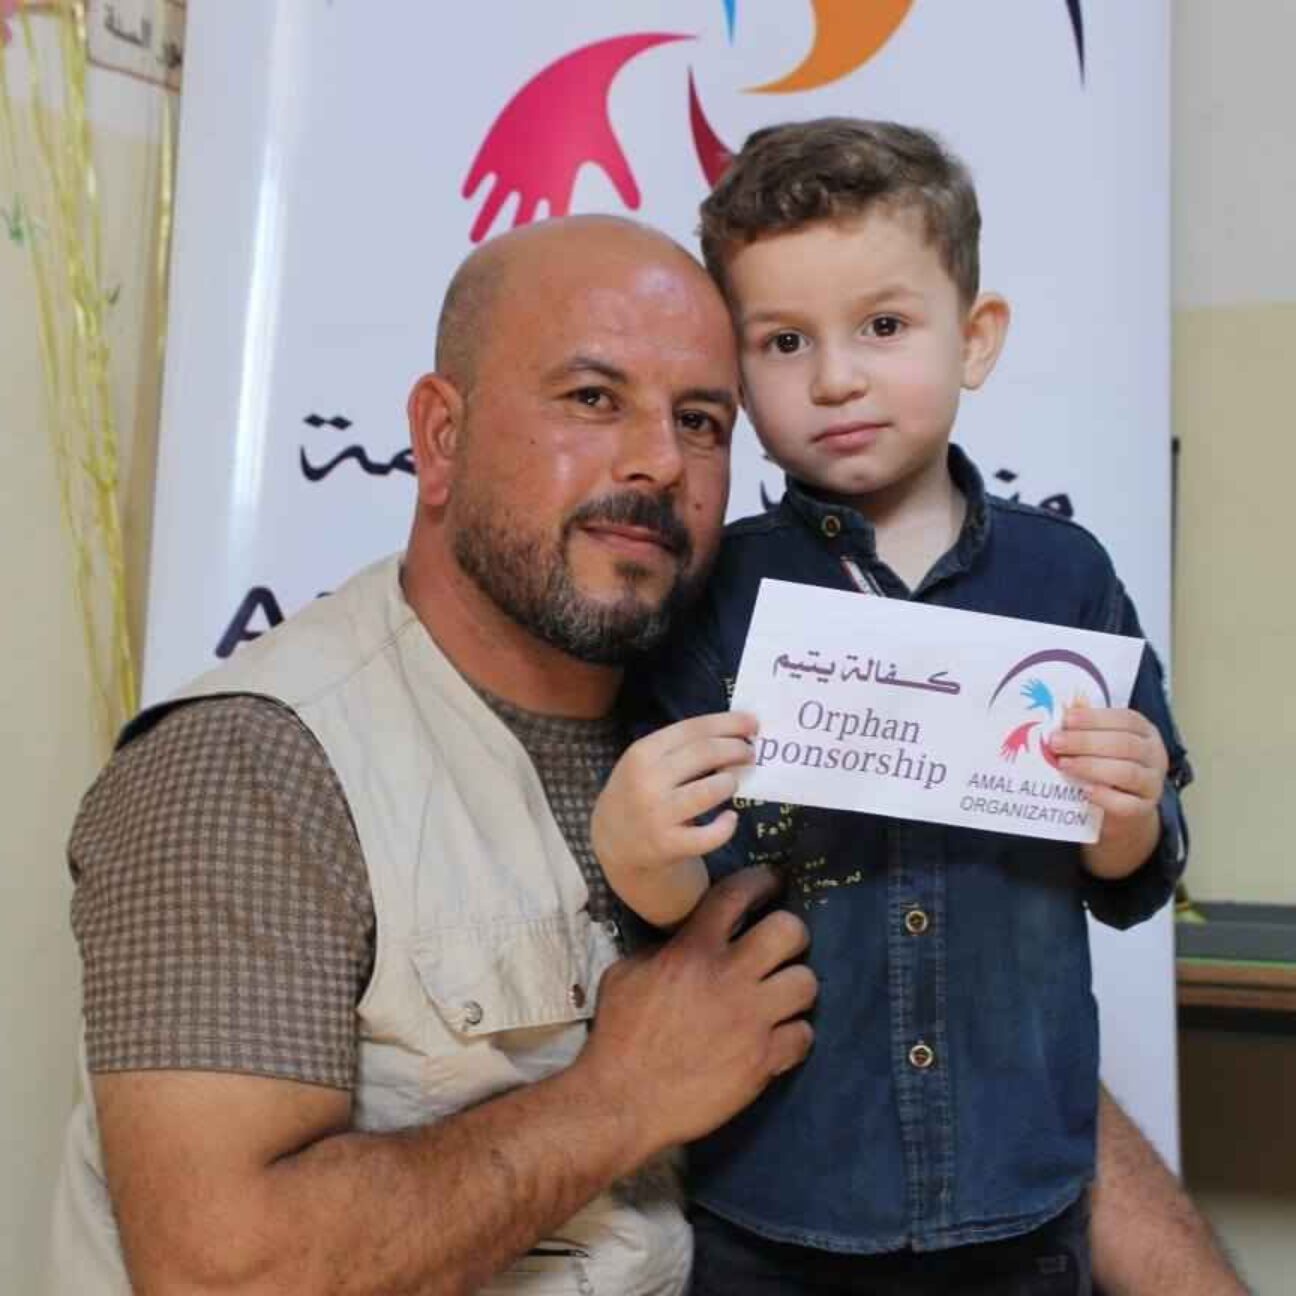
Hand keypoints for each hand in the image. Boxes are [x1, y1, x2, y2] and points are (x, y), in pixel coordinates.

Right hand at [579, 866, 816, 1155]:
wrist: (623, 1100)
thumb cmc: (619, 1034)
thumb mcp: (627, 973)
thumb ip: (662, 949)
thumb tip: (686, 939)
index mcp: (693, 950)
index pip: (737, 894)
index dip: (761, 881)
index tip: (772, 882)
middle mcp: (730, 977)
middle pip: (789, 931)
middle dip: (791, 932)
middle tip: (781, 945)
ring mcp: (751, 1020)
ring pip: (807, 982)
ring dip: (795, 986)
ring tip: (781, 994)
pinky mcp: (764, 1061)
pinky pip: (804, 1035)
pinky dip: (793, 1035)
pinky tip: (777, 1037)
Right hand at [591, 711, 756, 922]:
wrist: (614, 844)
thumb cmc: (639, 795)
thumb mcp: (645, 764)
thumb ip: (680, 749)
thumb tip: (735, 732)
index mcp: (642, 752)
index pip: (693, 729)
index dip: (728, 723)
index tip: (752, 723)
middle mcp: (647, 780)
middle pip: (705, 753)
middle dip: (736, 749)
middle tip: (749, 753)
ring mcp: (656, 814)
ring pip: (710, 791)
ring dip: (729, 783)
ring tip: (732, 783)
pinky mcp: (667, 845)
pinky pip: (709, 835)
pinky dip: (726, 825)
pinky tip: (729, 818)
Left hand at [1049, 702, 1167, 877]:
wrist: (1121, 809)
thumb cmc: (1107, 766)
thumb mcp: (1100, 743)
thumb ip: (1087, 727)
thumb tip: (1066, 708)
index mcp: (1145, 732)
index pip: (1125, 719)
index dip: (1095, 718)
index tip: (1067, 719)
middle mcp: (1154, 755)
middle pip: (1124, 745)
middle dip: (1086, 742)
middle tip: (1056, 742)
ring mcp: (1152, 783)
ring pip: (1127, 773)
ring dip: (1091, 767)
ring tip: (1063, 764)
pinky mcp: (1143, 809)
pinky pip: (1127, 804)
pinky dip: (1105, 797)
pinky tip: (1085, 790)